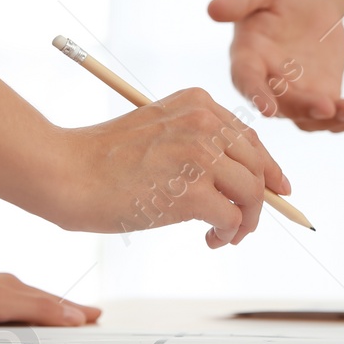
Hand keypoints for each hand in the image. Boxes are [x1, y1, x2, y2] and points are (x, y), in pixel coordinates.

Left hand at [0, 265, 101, 328]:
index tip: (96, 316)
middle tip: (87, 318)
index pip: (54, 303)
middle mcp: (1, 292)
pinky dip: (19, 321)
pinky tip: (13, 328)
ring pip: (22, 309)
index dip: (75, 311)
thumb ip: (36, 308)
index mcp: (13, 289)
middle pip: (41, 303)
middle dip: (64, 311)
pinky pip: (2, 317)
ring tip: (59, 322)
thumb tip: (75, 315)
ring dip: (43, 315)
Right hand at [54, 87, 290, 247]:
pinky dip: (228, 235)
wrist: (65, 172)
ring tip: (224, 236)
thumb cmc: (102, 160)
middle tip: (246, 225)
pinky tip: (210, 240)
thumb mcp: (159, 132)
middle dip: (262, 200)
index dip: (267, 168)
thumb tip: (240, 181)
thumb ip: (197, 144)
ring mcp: (200, 155)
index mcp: (197, 102)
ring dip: (246, 222)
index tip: (277, 189)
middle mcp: (205, 122)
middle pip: (259, 165)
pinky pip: (233, 219)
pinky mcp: (193, 191)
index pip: (250, 137)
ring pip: (253, 194)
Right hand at [208, 0, 343, 131]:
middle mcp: (268, 83)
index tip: (266, 109)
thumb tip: (213, 9)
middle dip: (304, 108)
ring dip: (332, 120)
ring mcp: (296, 93)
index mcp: (247, 58)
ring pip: (310, 118)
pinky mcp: (321, 94)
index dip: (256, 95)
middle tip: (327, 107)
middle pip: (283, 106)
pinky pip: (333, 116)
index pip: (247, 81)